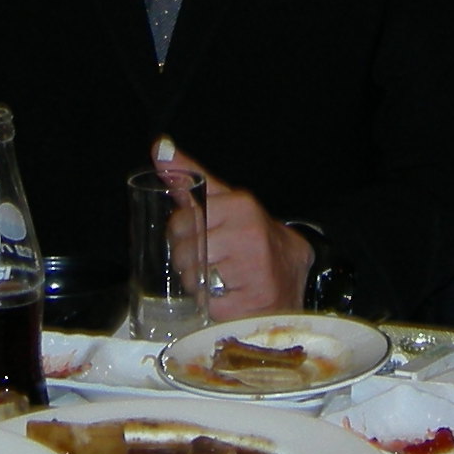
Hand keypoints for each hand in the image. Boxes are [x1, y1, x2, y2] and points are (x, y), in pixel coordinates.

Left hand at [152, 143, 311, 318]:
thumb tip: (160, 148)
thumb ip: (192, 177)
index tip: (193, 235)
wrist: (293, 273)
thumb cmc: (251, 236)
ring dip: (198, 284)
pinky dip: (212, 305)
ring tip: (217, 278)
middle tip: (206, 260)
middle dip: (186, 260)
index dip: (179, 232)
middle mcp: (249, 234)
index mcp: (241, 206)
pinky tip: (228, 296)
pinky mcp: (253, 303)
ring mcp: (253, 270)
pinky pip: (209, 305)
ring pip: (194, 279)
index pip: (182, 220)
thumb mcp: (226, 202)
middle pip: (185, 252)